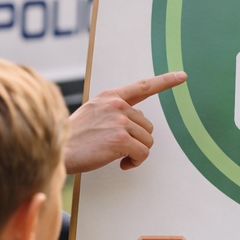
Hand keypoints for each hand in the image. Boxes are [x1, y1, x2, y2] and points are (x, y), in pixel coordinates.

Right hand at [64, 71, 186, 173]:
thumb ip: (113, 111)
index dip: (165, 81)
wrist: (58, 150)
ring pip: (147, 141)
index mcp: (111, 97)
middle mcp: (117, 105)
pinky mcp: (121, 139)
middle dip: (138, 141)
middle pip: (147, 126)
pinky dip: (135, 162)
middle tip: (120, 149)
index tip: (181, 76)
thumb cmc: (74, 137)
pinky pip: (143, 153)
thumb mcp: (93, 113)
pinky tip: (121, 163)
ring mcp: (120, 121)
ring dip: (137, 152)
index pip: (143, 86)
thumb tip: (136, 122)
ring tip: (118, 156)